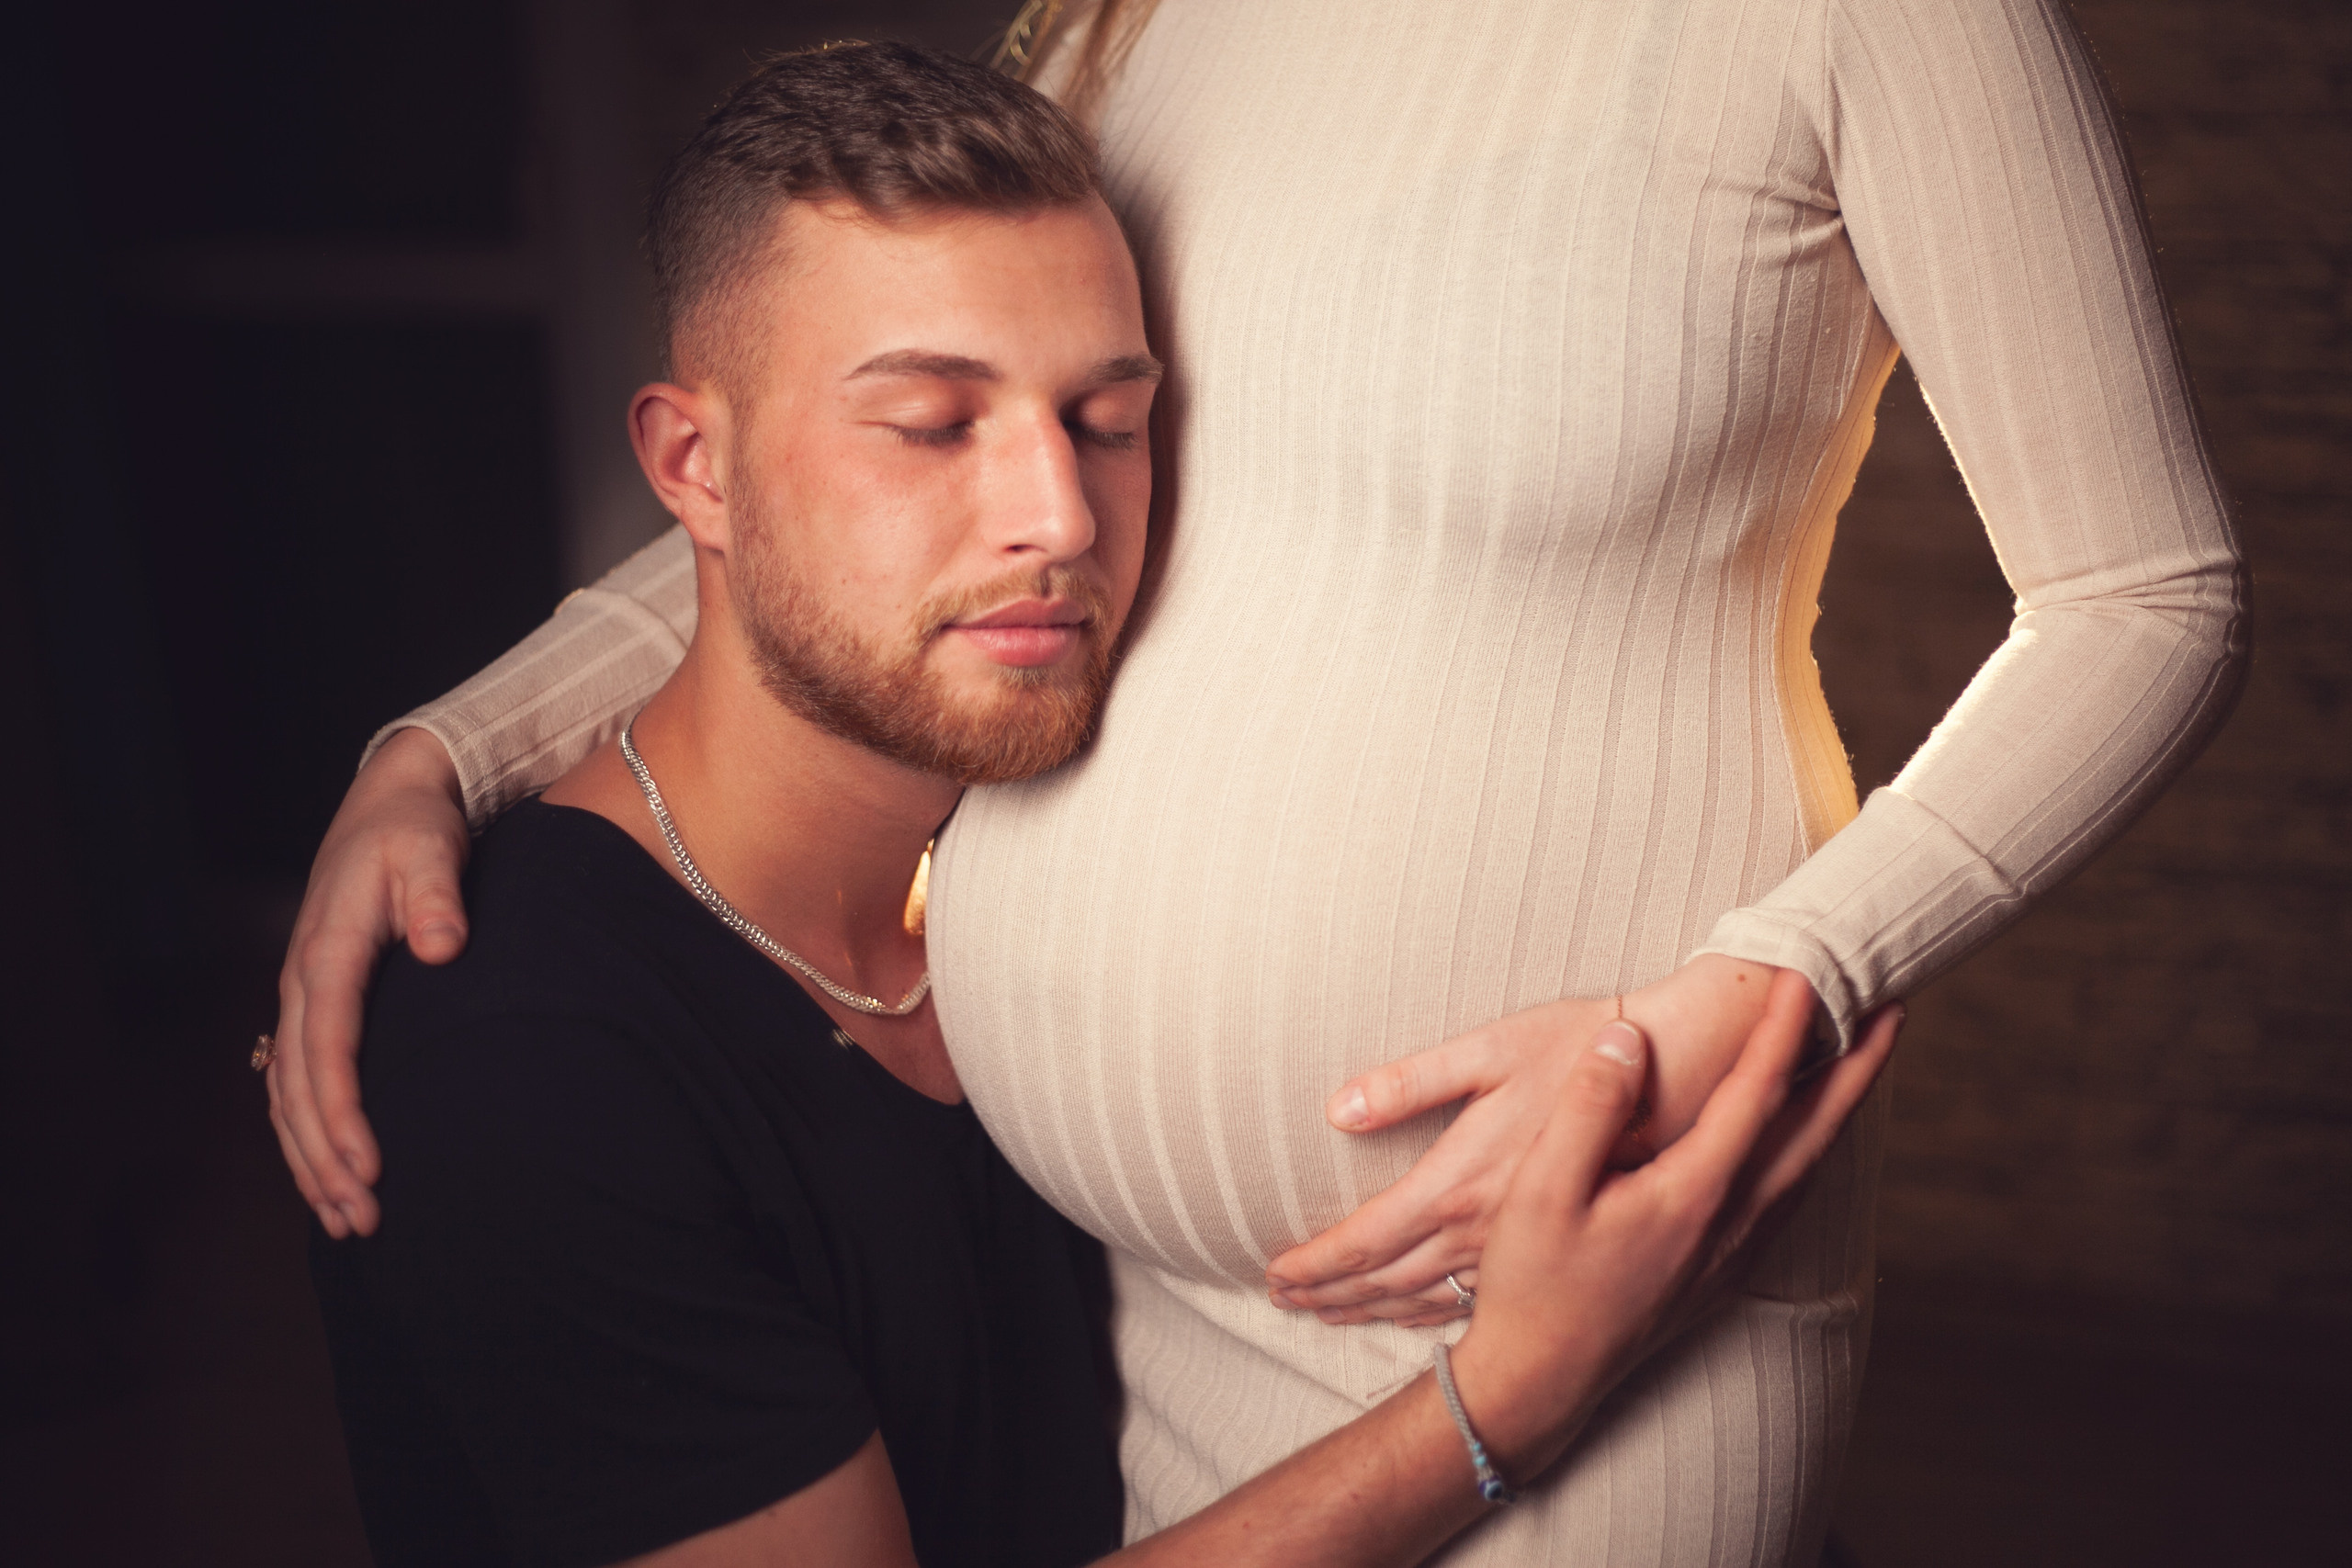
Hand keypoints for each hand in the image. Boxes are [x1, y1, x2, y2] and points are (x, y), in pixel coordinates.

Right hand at [266, 727, 469, 1236]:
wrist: (390, 804)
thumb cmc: (415, 829)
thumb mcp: (431, 849)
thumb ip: (437, 896)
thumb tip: (443, 946)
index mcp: (328, 951)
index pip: (328, 1046)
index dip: (344, 1112)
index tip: (369, 1165)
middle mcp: (303, 981)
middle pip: (300, 1089)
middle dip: (325, 1160)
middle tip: (362, 1220)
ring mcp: (304, 996)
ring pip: (290, 1097)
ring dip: (312, 1161)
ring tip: (348, 1221)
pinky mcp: (317, 1005)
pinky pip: (298, 1083)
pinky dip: (309, 1135)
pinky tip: (330, 1177)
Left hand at [1265, 955, 1786, 1318]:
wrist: (1681, 1076)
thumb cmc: (1581, 1046)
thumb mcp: (1491, 1047)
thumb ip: (1411, 1082)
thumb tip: (1338, 1110)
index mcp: (1458, 1178)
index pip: (1365, 1240)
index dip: (1314, 1264)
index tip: (1273, 1275)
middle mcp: (1482, 1226)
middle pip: (1385, 1280)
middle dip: (1327, 1294)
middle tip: (1282, 1302)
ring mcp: (1518, 1244)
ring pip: (1427, 1298)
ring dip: (1369, 1309)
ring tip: (1325, 1316)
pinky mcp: (1549, 1244)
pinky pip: (1475, 1298)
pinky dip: (1428, 1314)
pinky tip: (1412, 1319)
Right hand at [1445, 972, 1902, 1478]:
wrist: (1539, 1376)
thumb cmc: (1534, 1282)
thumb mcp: (1544, 1187)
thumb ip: (1589, 1107)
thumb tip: (1628, 1036)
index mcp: (1693, 1193)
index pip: (1756, 1094)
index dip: (1783, 1029)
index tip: (1804, 974)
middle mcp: (1729, 1223)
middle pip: (1813, 1131)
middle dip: (1858, 1068)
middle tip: (1893, 1014)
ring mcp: (1730, 1253)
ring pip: (1808, 1168)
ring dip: (1840, 1110)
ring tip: (1860, 1069)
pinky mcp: (1719, 1275)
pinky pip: (1788, 1201)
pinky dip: (1811, 1157)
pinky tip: (1802, 1151)